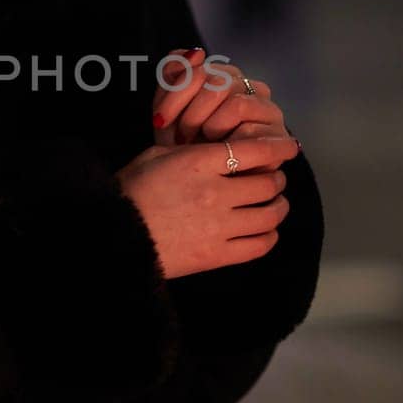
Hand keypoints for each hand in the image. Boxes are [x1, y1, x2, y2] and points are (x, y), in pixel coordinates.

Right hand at [116, 135, 296, 278]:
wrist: (114, 236)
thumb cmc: (131, 190)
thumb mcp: (155, 155)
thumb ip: (190, 150)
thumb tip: (219, 147)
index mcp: (197, 163)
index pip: (254, 150)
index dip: (278, 148)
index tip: (288, 147)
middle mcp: (214, 192)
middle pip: (268, 183)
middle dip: (276, 180)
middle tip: (273, 179)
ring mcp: (218, 226)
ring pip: (270, 215)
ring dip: (277, 207)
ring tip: (273, 205)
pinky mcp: (217, 255)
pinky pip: (260, 245)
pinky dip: (269, 236)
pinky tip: (264, 230)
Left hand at [151, 47, 291, 145]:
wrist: (200, 182)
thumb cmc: (184, 144)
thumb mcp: (169, 110)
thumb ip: (173, 76)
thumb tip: (196, 52)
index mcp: (225, 75)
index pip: (198, 69)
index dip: (175, 94)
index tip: (159, 119)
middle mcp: (250, 87)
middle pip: (217, 83)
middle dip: (191, 114)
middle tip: (180, 137)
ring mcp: (268, 110)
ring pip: (236, 104)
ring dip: (210, 128)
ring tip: (200, 145)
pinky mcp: (279, 136)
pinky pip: (250, 131)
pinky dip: (228, 144)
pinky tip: (218, 154)